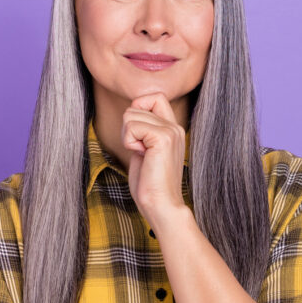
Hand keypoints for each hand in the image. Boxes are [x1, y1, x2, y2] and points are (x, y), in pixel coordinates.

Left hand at [121, 92, 187, 225]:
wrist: (161, 205)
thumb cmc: (149, 185)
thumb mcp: (144, 151)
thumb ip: (142, 131)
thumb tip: (129, 114)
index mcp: (172, 129)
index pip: (154, 97)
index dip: (138, 108)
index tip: (137, 134)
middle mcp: (174, 127)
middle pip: (136, 105)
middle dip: (127, 128)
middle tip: (139, 150)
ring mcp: (171, 131)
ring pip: (130, 114)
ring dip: (127, 136)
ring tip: (141, 155)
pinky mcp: (163, 138)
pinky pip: (131, 126)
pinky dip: (129, 142)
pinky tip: (141, 156)